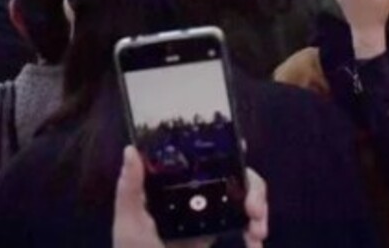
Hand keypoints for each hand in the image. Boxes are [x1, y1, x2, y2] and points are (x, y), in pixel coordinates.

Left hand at [114, 146, 268, 247]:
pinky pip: (245, 224)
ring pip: (246, 197)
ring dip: (259, 208)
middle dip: (253, 188)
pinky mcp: (218, 233)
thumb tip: (130, 149)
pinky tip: (256, 243)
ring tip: (259, 232)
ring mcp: (209, 213)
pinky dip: (256, 230)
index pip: (202, 157)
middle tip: (255, 210)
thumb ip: (129, 188)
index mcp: (172, 182)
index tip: (242, 150)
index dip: (225, 149)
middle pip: (234, 175)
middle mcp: (194, 192)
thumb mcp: (128, 222)